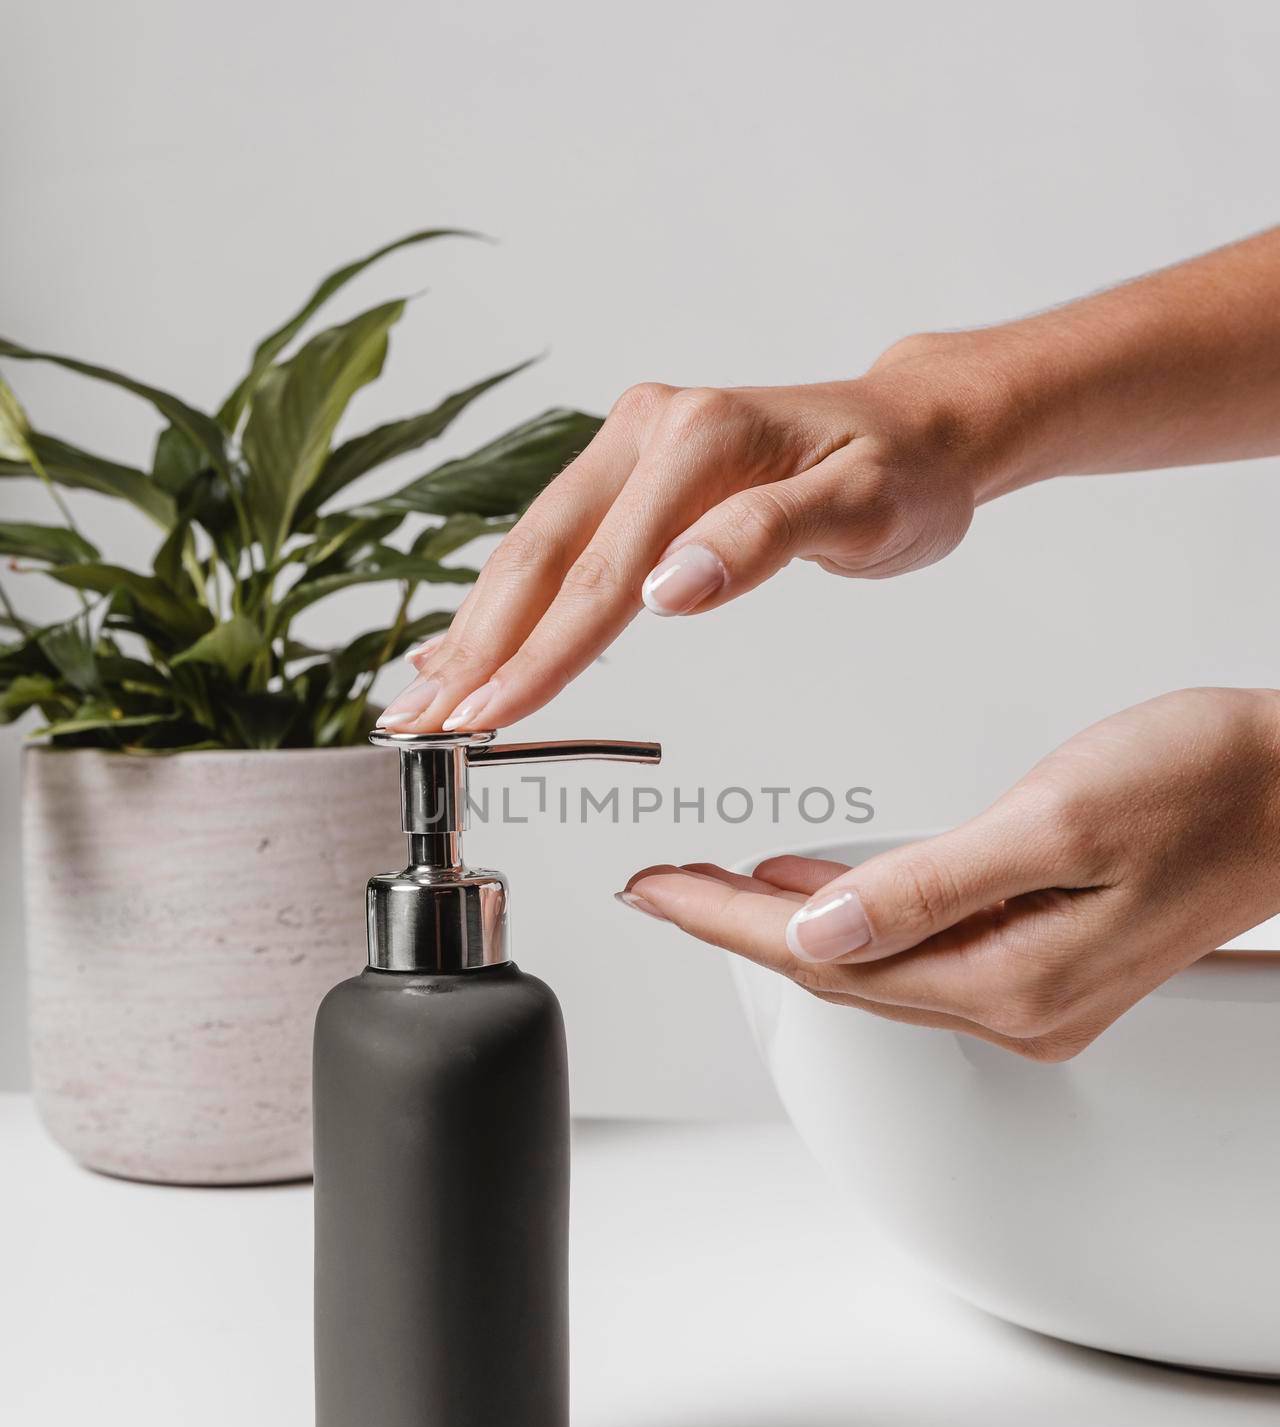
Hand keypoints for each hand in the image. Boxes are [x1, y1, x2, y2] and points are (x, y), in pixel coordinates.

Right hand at [377, 334, 1015, 731]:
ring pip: (533, 551)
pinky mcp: (630, 470)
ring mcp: (631, 445)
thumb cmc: (902, 473)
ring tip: (419, 700)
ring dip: (475, 631)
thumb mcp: (861, 509)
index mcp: (696, 439)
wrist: (918, 429)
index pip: (602, 574)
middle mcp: (647, 429)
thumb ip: (761, 543)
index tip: (486, 718)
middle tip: (420, 726)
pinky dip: (505, 602)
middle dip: (477, 652)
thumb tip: (666, 591)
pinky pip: (554, 542)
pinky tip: (459, 644)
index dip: (540, 656)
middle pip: (541, 558)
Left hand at [617, 689, 1279, 1060]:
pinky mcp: (1046, 964)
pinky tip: (820, 888)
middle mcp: (1016, 1008)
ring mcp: (1033, 994)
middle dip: (738, 926)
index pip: (823, 958)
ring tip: (711, 885)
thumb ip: (929, 885)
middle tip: (662, 884)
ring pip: (874, 965)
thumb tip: (818, 929)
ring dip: (789, 925)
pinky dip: (857, 917)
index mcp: (1008, 980)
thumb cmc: (1204, 784)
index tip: (654, 890)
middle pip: (837, 972)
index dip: (725, 922)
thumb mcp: (1054, 820)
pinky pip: (921, 951)